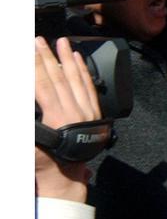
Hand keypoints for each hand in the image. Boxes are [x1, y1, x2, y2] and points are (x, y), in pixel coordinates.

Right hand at [35, 37, 97, 201]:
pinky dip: (83, 71)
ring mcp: (88, 112)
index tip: (26, 50)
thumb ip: (25, 122)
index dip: (33, 66)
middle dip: (47, 56)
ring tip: (60, 42)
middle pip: (59, 78)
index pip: (43, 85)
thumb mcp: (27, 143)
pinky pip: (89, 87)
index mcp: (57, 119)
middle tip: (37, 40)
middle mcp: (75, 112)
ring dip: (67, 58)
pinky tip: (78, 58)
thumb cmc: (43, 163)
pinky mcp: (95, 113)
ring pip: (77, 79)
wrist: (65, 177)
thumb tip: (19, 100)